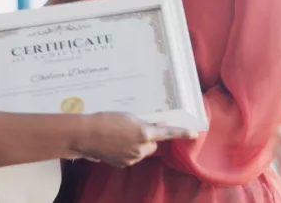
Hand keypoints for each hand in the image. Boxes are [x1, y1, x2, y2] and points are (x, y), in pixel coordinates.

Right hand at [73, 112, 194, 167]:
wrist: (86, 135)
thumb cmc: (106, 120)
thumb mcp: (128, 117)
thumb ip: (144, 123)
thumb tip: (156, 126)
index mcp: (144, 133)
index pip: (168, 133)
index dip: (182, 133)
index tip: (194, 133)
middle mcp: (141, 148)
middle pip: (153, 144)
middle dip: (148, 138)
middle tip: (134, 129)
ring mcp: (132, 158)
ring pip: (142, 151)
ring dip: (137, 145)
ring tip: (119, 135)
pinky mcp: (123, 164)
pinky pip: (131, 157)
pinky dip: (127, 151)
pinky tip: (114, 144)